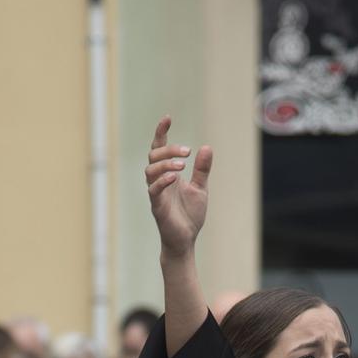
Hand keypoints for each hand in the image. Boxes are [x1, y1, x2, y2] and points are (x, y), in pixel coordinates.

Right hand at [146, 116, 209, 258]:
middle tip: (187, 152)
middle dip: (168, 149)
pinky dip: (163, 181)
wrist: (186, 240)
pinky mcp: (157, 207)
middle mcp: (159, 181)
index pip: (160, 149)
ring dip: (165, 163)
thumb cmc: (190, 215)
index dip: (161, 132)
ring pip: (150, 170)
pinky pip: (154, 190)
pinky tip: (175, 177)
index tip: (167, 118)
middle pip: (153, 155)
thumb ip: (202, 169)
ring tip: (182, 165)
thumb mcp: (200, 188)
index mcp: (168, 174)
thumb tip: (206, 147)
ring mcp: (156, 193)